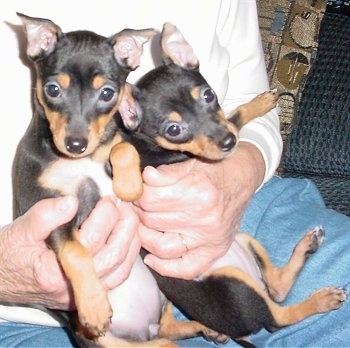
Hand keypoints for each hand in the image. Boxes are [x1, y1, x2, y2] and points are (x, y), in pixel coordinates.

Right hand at [0, 195, 140, 310]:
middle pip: (115, 255)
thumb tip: (72, 201)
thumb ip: (45, 215)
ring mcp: (83, 292)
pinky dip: (129, 254)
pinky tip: (128, 236)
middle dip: (125, 224)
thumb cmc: (10, 254)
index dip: (105, 214)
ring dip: (132, 238)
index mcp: (54, 272)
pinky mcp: (89, 291)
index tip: (107, 197)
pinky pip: (119, 275)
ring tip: (128, 215)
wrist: (3, 278)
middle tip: (124, 203)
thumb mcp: (21, 230)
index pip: (93, 239)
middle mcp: (74, 286)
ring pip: (123, 267)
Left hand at [136, 142, 264, 278]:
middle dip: (139, 211)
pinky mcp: (214, 251)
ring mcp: (210, 239)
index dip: (137, 194)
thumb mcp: (190, 164)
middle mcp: (204, 219)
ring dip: (146, 235)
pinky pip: (185, 269)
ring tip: (144, 223)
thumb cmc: (215, 169)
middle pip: (152, 221)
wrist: (244, 178)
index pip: (149, 199)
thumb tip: (144, 177)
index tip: (137, 191)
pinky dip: (165, 267)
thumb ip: (166, 173)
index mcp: (197, 192)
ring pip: (161, 246)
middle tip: (138, 205)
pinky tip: (151, 257)